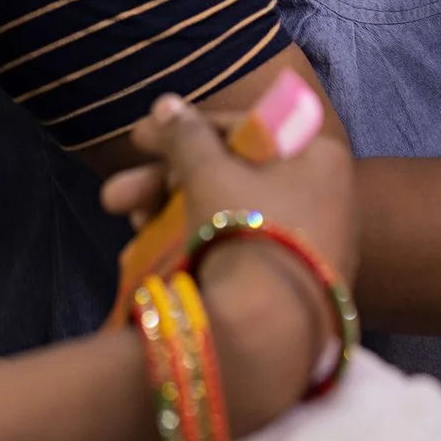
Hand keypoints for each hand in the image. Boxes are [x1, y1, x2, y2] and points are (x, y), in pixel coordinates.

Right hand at [98, 95, 355, 434]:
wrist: (268, 335)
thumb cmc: (244, 231)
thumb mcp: (207, 172)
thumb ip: (185, 135)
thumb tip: (166, 104)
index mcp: (319, 156)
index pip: (245, 128)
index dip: (184, 130)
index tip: (136, 138)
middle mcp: (326, 197)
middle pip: (232, 175)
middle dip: (165, 182)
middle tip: (113, 196)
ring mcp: (313, 245)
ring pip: (229, 214)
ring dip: (171, 213)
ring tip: (127, 225)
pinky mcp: (294, 286)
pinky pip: (241, 249)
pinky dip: (198, 243)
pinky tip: (150, 253)